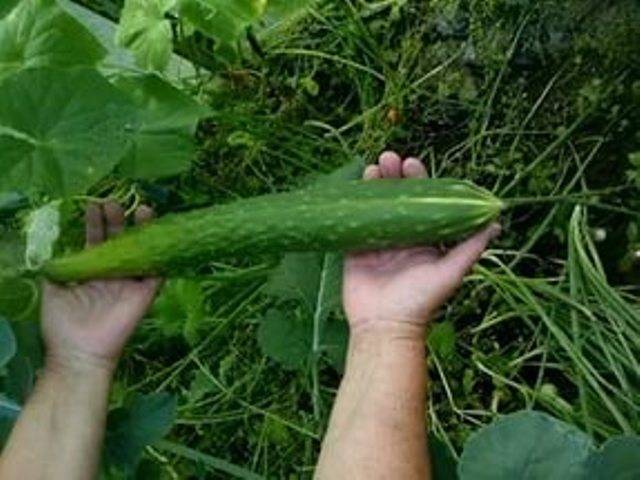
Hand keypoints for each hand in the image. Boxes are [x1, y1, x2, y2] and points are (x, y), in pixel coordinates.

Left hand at [42, 202, 159, 373]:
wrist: (78, 352)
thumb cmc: (62, 324)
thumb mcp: (51, 291)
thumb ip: (56, 268)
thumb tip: (53, 248)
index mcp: (92, 271)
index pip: (96, 240)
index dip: (95, 223)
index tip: (93, 205)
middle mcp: (113, 273)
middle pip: (120, 240)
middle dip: (118, 220)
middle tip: (114, 203)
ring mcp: (131, 282)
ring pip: (142, 250)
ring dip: (143, 230)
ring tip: (141, 208)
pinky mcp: (145, 293)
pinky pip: (158, 271)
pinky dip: (162, 255)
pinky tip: (162, 235)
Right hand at [343, 151, 499, 336]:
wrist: (385, 326)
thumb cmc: (421, 302)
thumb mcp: (450, 272)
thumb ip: (470, 247)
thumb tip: (496, 222)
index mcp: (424, 239)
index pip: (422, 202)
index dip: (419, 181)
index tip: (413, 163)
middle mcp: (401, 236)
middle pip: (396, 198)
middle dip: (394, 176)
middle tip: (390, 158)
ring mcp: (377, 241)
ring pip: (375, 205)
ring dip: (374, 184)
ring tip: (373, 166)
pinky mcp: (356, 249)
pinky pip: (353, 222)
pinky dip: (352, 204)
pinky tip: (353, 188)